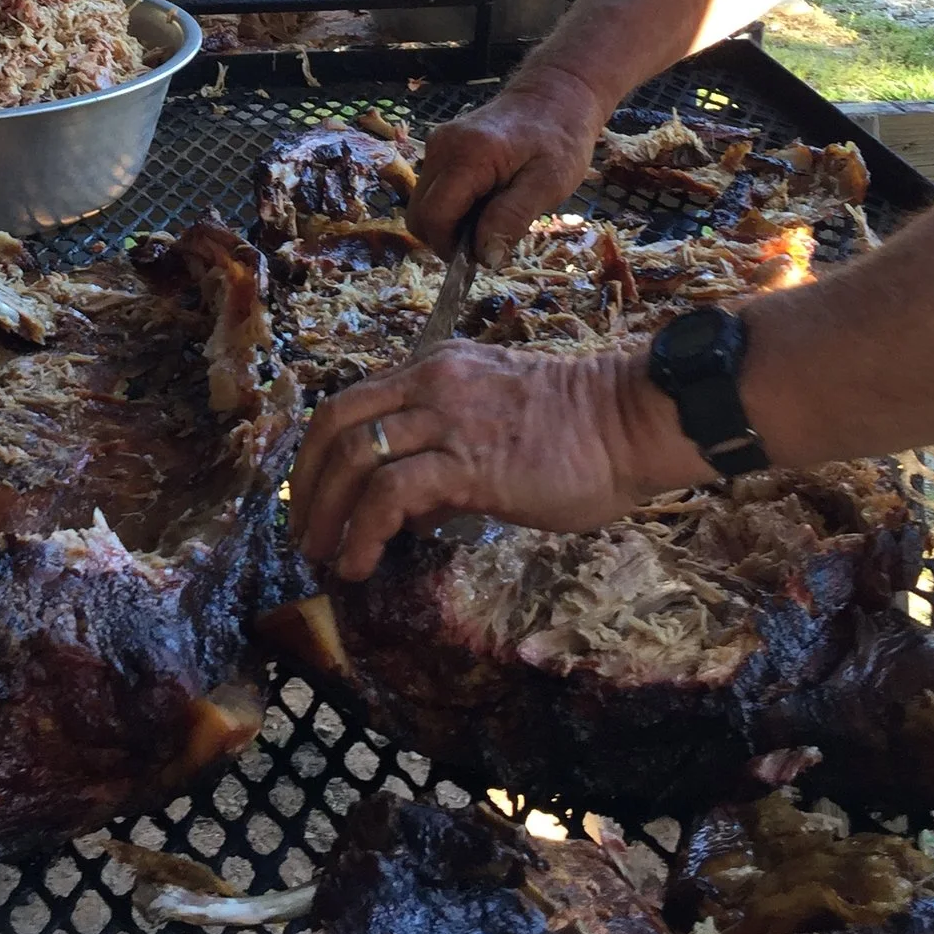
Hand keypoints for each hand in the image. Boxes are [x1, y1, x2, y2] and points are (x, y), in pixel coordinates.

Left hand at [287, 338, 648, 579]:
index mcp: (435, 370)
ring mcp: (447, 421)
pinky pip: (391, 495)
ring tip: (323, 556)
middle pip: (336, 423)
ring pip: (355, 458)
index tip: (313, 495)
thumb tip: (411, 509)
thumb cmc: (579, 431)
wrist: (630, 422)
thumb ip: (447, 453)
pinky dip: (363, 532)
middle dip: (308, 482)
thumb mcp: (494, 422)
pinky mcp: (468, 464)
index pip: (353, 403)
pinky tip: (359, 563)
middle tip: (302, 531)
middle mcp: (431, 385)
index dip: (320, 452)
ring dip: (326, 513)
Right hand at [409, 65, 608, 265]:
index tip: (482, 256)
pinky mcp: (440, 148)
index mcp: (467, 156)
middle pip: (420, 214)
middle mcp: (441, 148)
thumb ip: (512, 217)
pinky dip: (453, 208)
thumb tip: (485, 257)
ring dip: (451, 224)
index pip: (433, 216)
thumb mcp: (549, 183)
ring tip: (492, 217)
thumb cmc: (560, 138)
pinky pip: (433, 191)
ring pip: (423, 205)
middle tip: (489, 240)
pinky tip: (486, 201)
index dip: (451, 247)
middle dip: (447, 238)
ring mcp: (437, 146)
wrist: (556, 95)